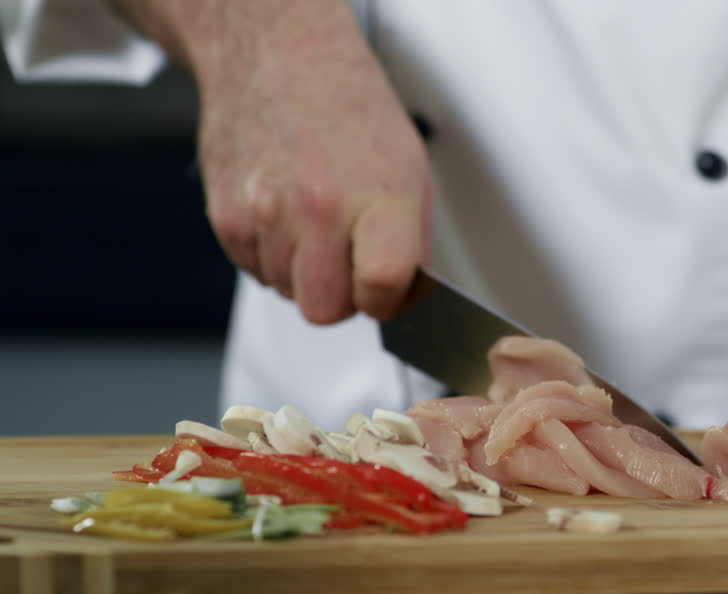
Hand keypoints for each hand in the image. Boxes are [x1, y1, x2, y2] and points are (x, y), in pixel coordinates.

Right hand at [190, 3, 429, 323]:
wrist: (276, 57)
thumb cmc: (347, 108)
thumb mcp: (409, 167)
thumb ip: (409, 241)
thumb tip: (403, 297)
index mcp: (376, 196)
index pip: (381, 287)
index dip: (385, 300)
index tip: (385, 289)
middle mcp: (318, 208)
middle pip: (325, 310)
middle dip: (340, 297)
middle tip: (348, 263)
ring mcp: (265, 215)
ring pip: (287, 293)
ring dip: (303, 273)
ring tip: (314, 223)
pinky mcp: (226, 218)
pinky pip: (254, 271)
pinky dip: (272, 255)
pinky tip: (285, 214)